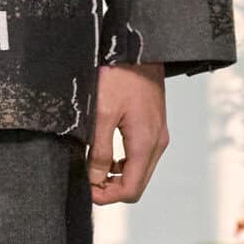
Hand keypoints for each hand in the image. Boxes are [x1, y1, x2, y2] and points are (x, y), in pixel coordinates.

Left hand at [87, 61, 168, 203]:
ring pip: (139, 171)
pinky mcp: (154, 125)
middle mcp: (157, 142)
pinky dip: (123, 162)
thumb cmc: (120, 75)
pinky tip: (106, 153)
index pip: (130, 190)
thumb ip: (99, 150)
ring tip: (92, 168)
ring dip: (116, 176)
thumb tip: (95, 178)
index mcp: (145, 143)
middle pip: (136, 184)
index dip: (106, 196)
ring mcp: (158, 134)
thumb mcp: (102, 114)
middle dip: (111, 189)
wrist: (138, 47)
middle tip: (86, 181)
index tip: (85, 189)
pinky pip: (140, 155)